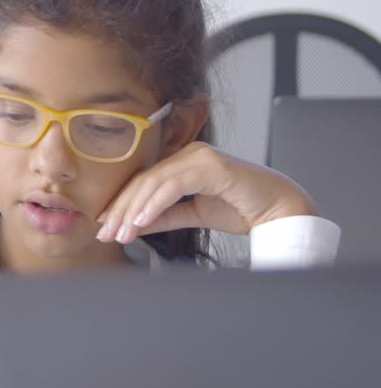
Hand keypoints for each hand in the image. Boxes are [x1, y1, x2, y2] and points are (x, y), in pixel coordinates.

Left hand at [97, 141, 317, 243]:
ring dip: (133, 211)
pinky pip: (174, 186)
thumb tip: (134, 225)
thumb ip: (165, 216)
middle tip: (105, 233)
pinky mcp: (212, 166)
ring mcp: (201, 157)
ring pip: (154, 183)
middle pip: (144, 181)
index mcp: (185, 161)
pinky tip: (141, 222)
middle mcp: (190, 154)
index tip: (105, 226)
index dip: (121, 204)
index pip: (143, 182)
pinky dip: (154, 205)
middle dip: (120, 210)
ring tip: (121, 233)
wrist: (282, 212)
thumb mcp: (194, 214)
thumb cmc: (243, 209)